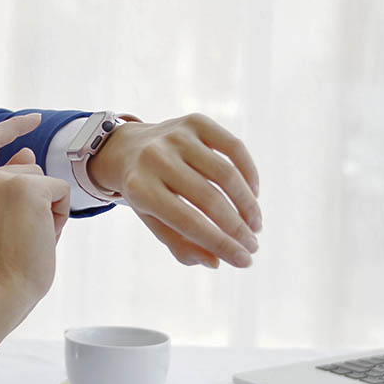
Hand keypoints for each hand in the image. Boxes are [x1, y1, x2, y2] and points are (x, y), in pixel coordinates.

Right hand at [0, 114, 70, 358]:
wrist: (2, 289)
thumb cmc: (1, 262)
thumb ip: (9, 181)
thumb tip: (27, 151)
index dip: (13, 127)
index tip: (33, 119)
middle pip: (28, 168)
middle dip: (36, 199)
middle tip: (20, 235)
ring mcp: (1, 180)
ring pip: (46, 181)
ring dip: (48, 209)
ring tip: (29, 237)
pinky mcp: (27, 188)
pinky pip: (61, 191)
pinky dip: (60, 216)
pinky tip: (42, 235)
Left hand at [88, 113, 260, 267]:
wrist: (128, 149)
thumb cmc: (146, 193)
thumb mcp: (153, 222)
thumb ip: (181, 245)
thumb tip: (216, 262)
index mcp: (140, 188)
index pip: (189, 222)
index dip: (221, 243)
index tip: (245, 261)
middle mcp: (156, 158)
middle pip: (210, 198)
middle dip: (238, 228)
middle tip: (253, 246)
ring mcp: (177, 136)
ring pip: (226, 173)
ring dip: (247, 204)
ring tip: (255, 225)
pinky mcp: (195, 122)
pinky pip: (234, 147)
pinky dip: (249, 173)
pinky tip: (253, 195)